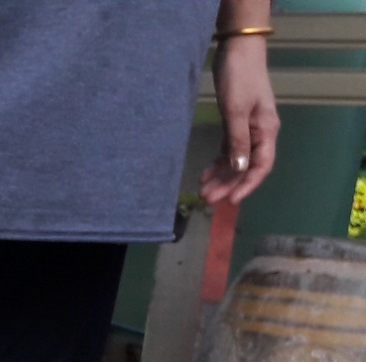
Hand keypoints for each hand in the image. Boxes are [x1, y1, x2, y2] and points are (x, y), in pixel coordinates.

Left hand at [200, 33, 278, 204]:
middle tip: (207, 199)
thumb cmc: (239, 78)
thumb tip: (240, 169)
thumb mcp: (236, 111)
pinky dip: (219, 161)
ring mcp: (248, 128)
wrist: (238, 51)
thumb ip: (238, 140)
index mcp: (266, 131)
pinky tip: (206, 172)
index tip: (231, 201)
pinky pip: (229, 149)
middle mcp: (260, 133)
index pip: (261, 166)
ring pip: (236, 159)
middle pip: (246, 166)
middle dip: (228, 184)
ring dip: (221, 176)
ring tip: (203, 190)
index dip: (248, 185)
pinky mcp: (236, 122)